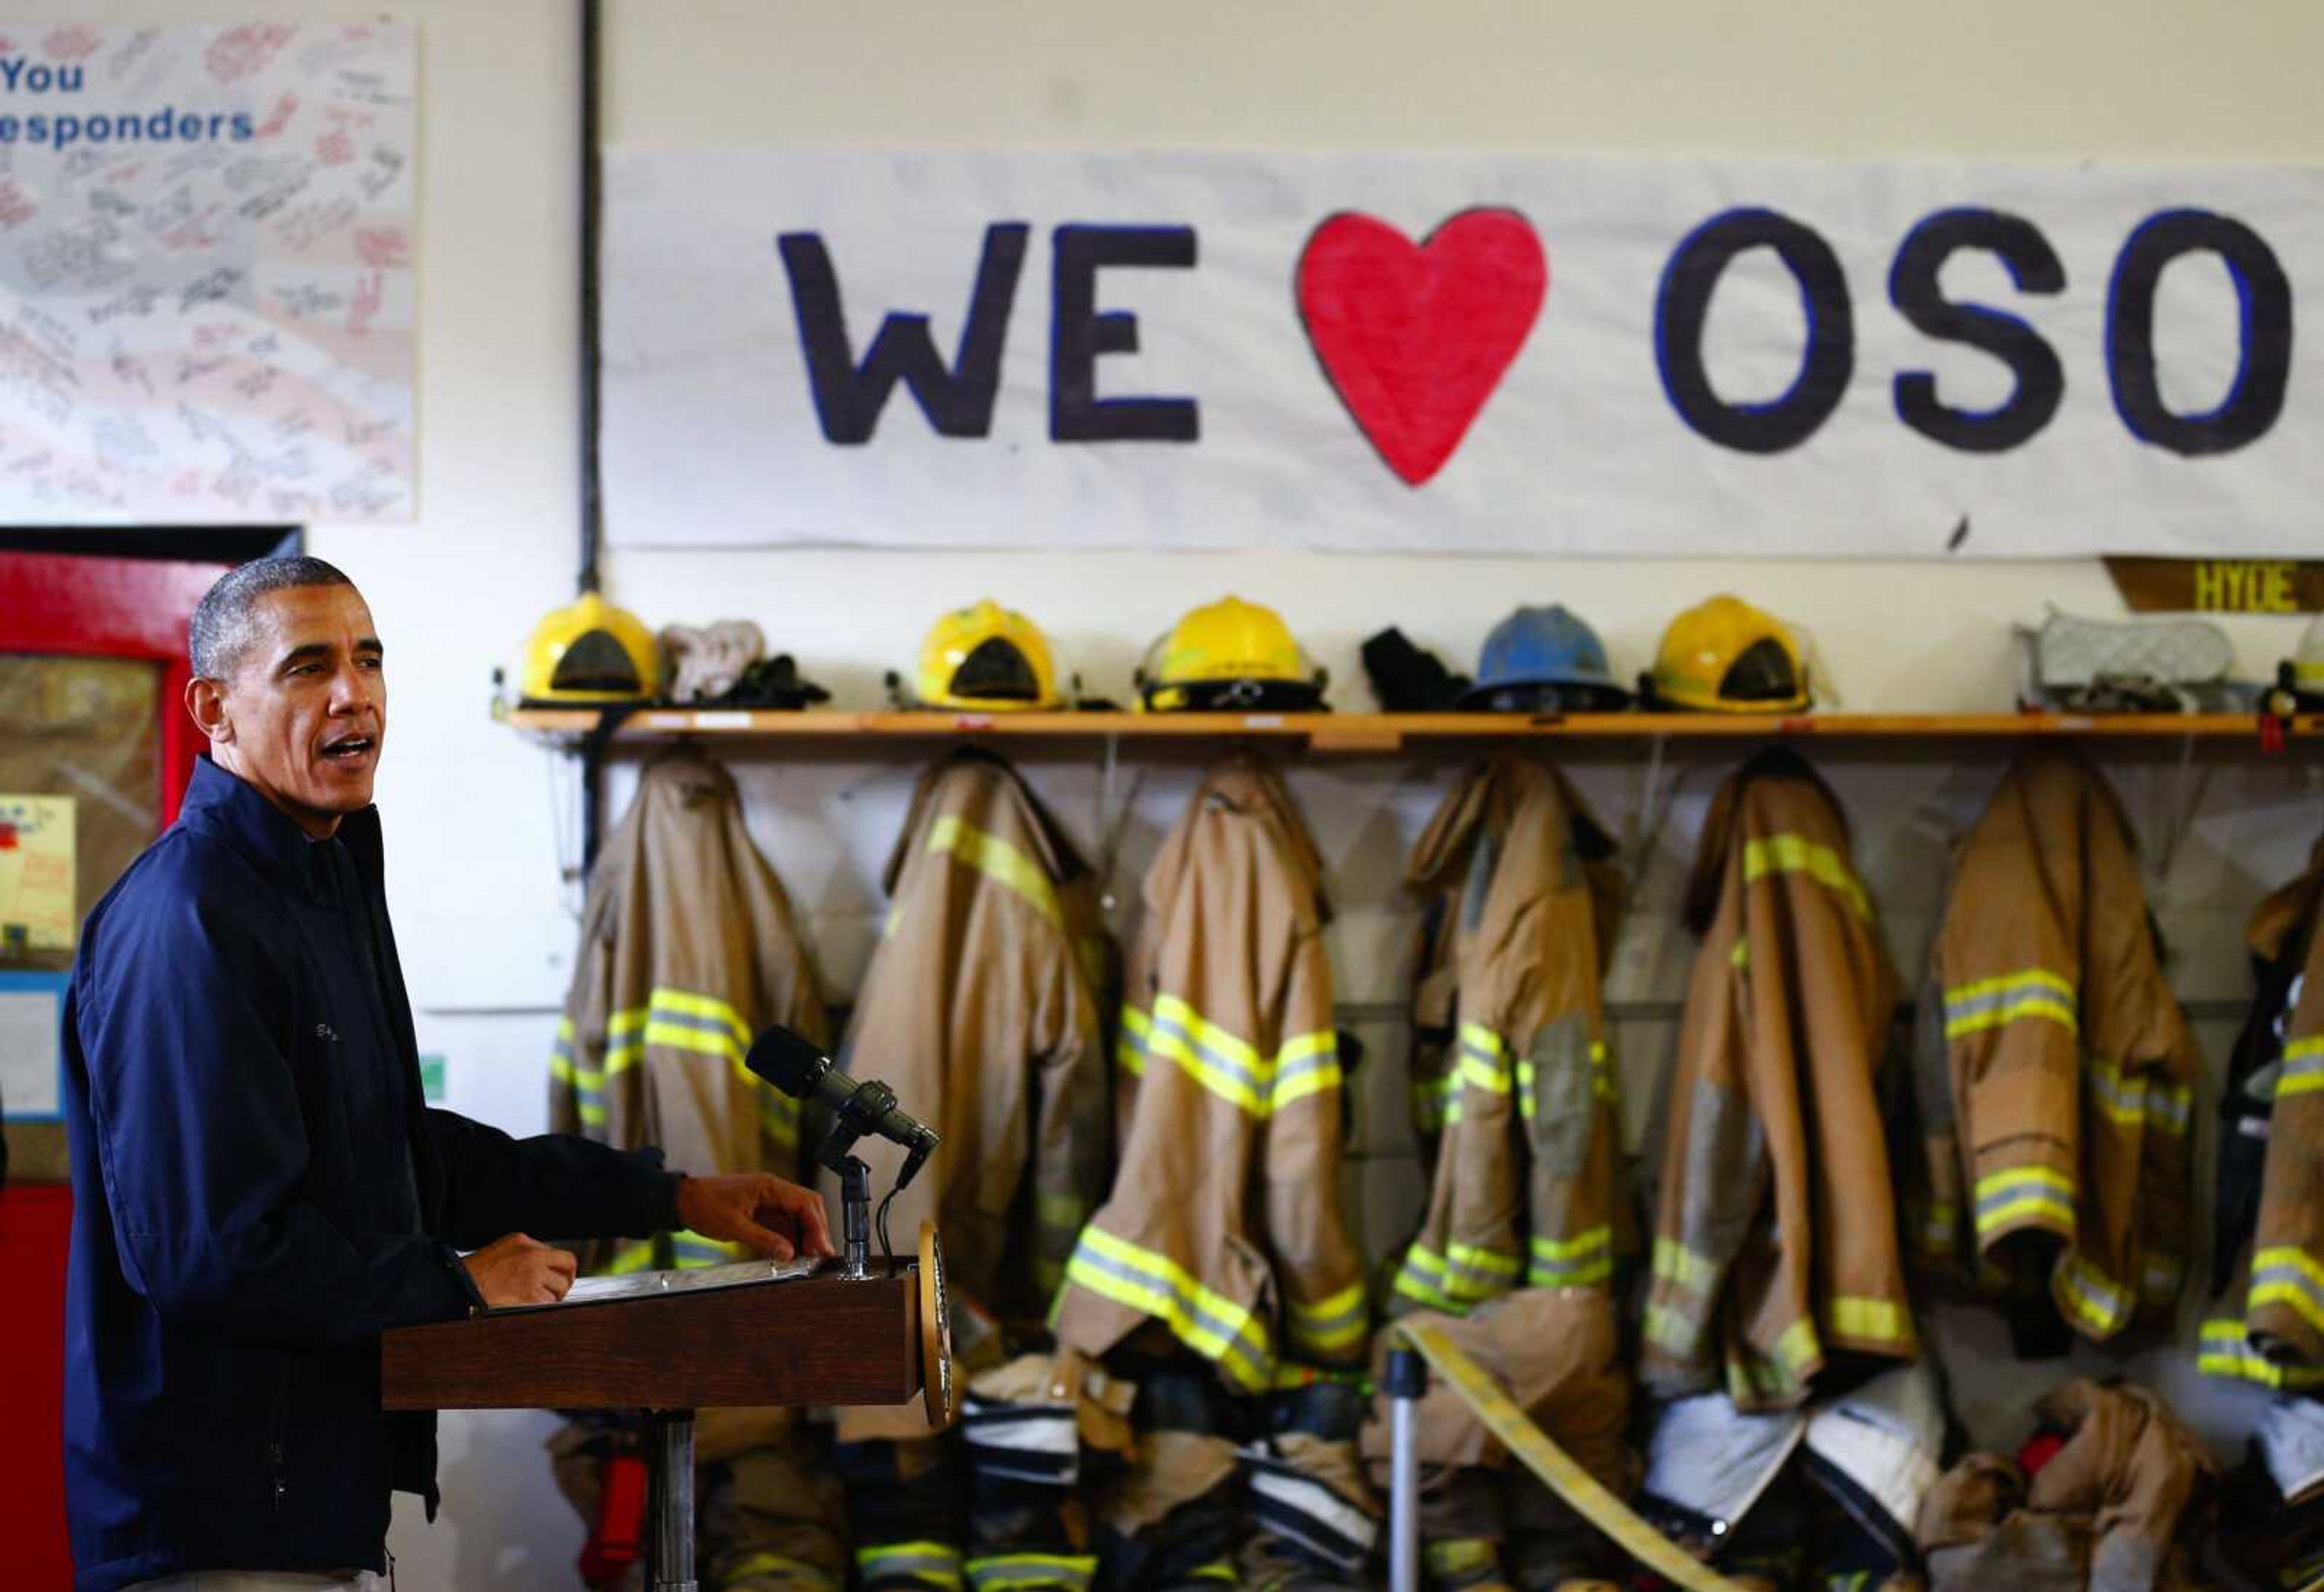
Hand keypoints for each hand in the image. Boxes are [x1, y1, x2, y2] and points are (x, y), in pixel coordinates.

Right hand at [462, 1233, 577, 1306]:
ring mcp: (533, 1274)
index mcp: (524, 1241)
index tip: (560, 1274)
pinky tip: (534, 1305)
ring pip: (560, 1286)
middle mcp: (532, 1255)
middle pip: (568, 1264)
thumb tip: (543, 1261)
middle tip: (561, 1288)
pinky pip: (549, 1302)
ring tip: (543, 1299)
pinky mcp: (530, 1294)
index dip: (560, 1266)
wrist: (462, 1285)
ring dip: (555, 1295)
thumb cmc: (475, 1271)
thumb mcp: (501, 1248)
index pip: (556, 1251)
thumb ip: (524, 1250)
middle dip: (567, 1278)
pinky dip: (544, 1306)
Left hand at [675, 1173, 836, 1262]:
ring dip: (805, 1235)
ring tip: (808, 1258)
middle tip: (819, 1255)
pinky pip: (783, 1223)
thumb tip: (789, 1253)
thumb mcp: (734, 1227)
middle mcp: (773, 1190)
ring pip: (797, 1216)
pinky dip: (791, 1237)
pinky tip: (792, 1253)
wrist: (682, 1201)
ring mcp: (768, 1199)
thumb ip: (764, 1240)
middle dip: (816, 1231)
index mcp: (769, 1186)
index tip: (822, 1248)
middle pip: (807, 1207)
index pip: (805, 1203)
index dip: (817, 1226)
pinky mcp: (761, 1211)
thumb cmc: (704, 1206)